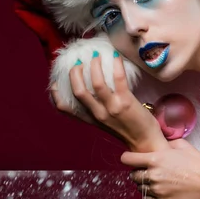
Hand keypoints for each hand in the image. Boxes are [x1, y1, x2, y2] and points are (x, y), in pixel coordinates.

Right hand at [50, 52, 167, 151]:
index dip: (56, 95)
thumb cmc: (126, 128)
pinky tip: (116, 56)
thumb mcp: (105, 122)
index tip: (54, 83)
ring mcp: (111, 108)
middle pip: (78, 91)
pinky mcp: (126, 102)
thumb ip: (95, 108)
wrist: (146, 142)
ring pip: (97, 84)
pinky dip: (116, 65)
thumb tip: (91, 87)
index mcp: (90, 118)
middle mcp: (98, 114)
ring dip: (95, 66)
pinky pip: (118, 80)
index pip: (65, 109)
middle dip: (75, 73)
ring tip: (96, 56)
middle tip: (78, 62)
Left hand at [122, 138, 199, 198]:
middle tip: (144, 172)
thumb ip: (166, 143)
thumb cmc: (198, 164)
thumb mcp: (182, 146)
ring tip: (153, 182)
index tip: (130, 159)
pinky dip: (150, 196)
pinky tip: (157, 191)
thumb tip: (160, 143)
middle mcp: (153, 175)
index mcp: (155, 159)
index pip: (127, 159)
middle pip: (132, 175)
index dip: (127, 158)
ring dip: (143, 185)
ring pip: (139, 188)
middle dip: (136, 173)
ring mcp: (157, 190)